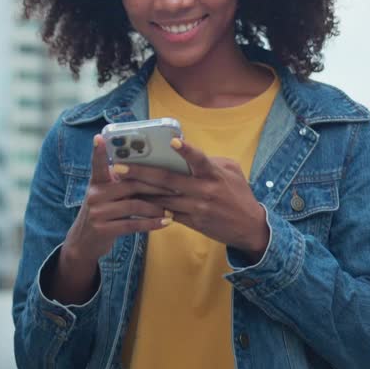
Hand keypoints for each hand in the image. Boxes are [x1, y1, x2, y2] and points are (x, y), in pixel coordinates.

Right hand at [49, 135, 171, 304]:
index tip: (99, 137)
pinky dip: (152, 223)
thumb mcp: (105, 195)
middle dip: (155, 186)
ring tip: (172, 208)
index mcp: (96, 182)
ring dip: (156, 207)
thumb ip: (119, 184)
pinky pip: (133, 224)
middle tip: (174, 187)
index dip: (98, 152)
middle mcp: (94, 195)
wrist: (84, 242)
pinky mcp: (104, 229)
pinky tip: (166, 222)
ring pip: (134, 205)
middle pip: (130, 185)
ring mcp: (98, 213)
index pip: (97, 165)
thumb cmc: (103, 212)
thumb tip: (149, 170)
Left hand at [121, 139, 269, 258]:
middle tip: (120, 167)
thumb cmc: (240, 194)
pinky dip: (152, 208)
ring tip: (120, 185)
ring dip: (140, 191)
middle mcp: (204, 190)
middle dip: (141, 173)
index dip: (187, 150)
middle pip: (168, 180)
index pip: (200, 159)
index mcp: (214, 174)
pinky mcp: (193, 222)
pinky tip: (136, 203)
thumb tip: (187, 153)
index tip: (173, 141)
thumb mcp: (232, 171)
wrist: (249, 227)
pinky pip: (167, 214)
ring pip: (162, 199)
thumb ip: (210, 161)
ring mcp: (197, 208)